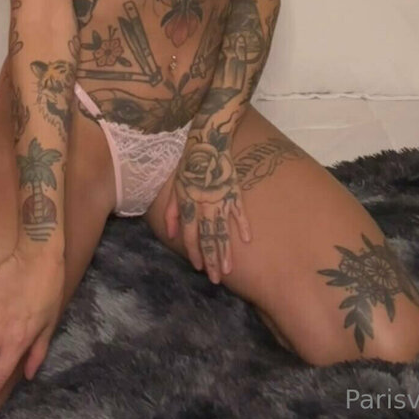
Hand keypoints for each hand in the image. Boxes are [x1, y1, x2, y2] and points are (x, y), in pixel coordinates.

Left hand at [164, 134, 251, 282]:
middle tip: (215, 280)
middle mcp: (204, 203)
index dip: (194, 252)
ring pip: (223, 229)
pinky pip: (239, 211)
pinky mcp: (234, 190)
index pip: (190, 234)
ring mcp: (221, 197)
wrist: (208, 138)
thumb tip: (171, 234)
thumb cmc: (188, 161)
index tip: (199, 268)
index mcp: (188, 201)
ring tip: (228, 270)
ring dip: (225, 251)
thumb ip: (172, 210)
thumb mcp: (174, 184)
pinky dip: (243, 225)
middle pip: (207, 237)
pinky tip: (247, 240)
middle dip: (211, 260)